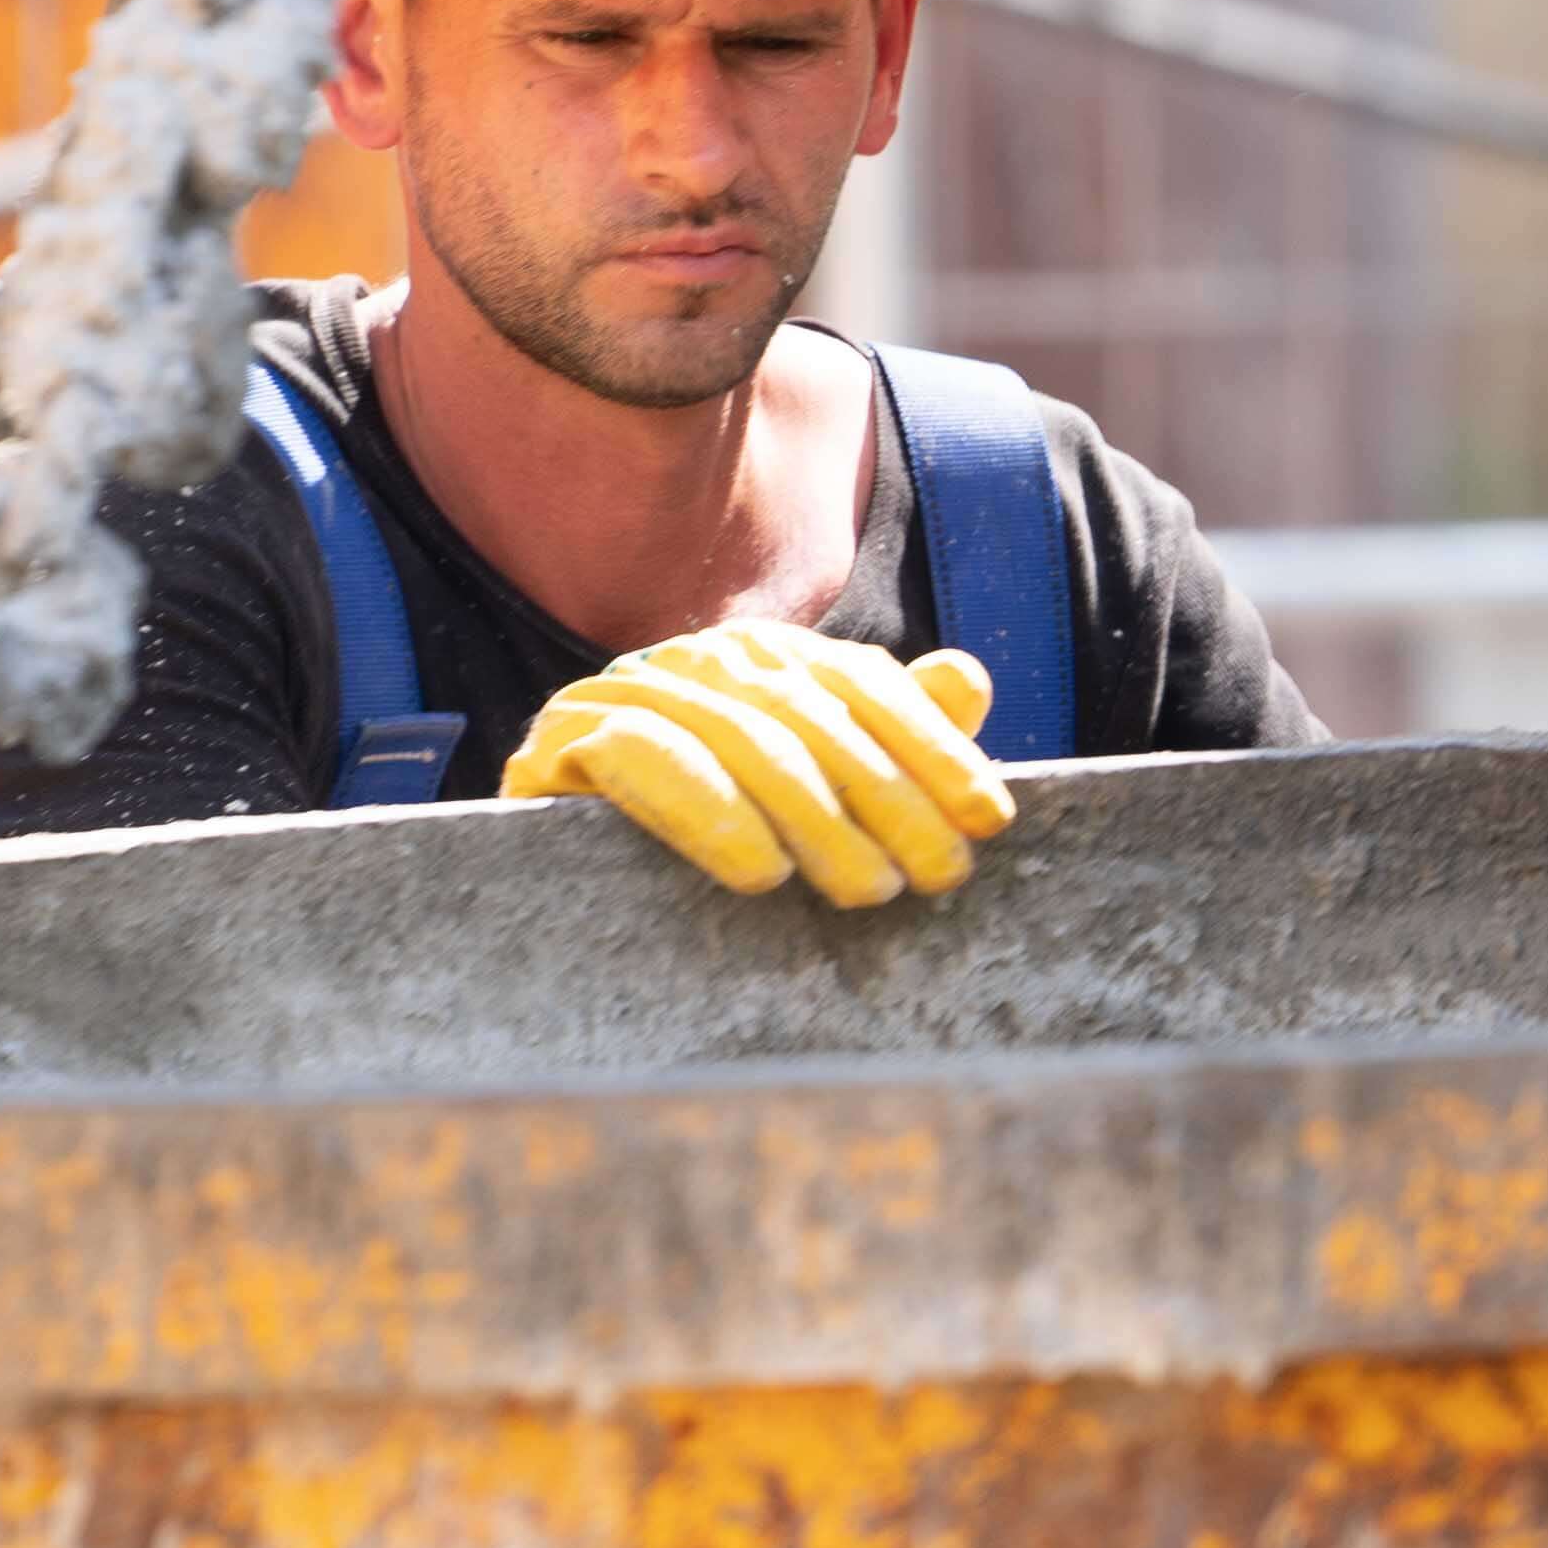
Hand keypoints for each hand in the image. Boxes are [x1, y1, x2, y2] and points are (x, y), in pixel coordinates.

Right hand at [505, 621, 1015, 905]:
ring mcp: (621, 691)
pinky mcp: (557, 740)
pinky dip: (710, 814)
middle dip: (888, 800)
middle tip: (939, 877)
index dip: (935, 749)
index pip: (864, 688)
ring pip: (740, 742)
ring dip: (815, 820)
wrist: (556, 886)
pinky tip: (761, 872)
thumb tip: (968, 678)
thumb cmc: (718, 838)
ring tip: (869, 891)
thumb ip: (893, 730)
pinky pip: (644, 761)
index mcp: (762, 655)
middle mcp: (694, 658)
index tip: (991, 819)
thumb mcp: (821, 788)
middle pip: (810, 720)